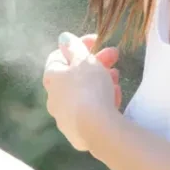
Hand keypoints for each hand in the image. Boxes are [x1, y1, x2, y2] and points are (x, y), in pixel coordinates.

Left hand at [42, 32, 120, 151]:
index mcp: (52, 78)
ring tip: (117, 77)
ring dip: (101, 81)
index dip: (79, 45)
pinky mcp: (79, 132)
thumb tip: (63, 38)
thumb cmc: (89, 87)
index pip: (60, 55)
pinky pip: (91, 110)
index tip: (97, 41)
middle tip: (114, 55)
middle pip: (75, 74)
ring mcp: (65, 116)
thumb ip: (74, 47)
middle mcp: (54, 97)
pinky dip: (102, 99)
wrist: (96, 128)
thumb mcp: (84, 60)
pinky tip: (115, 97)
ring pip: (85, 92)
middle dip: (95, 62)